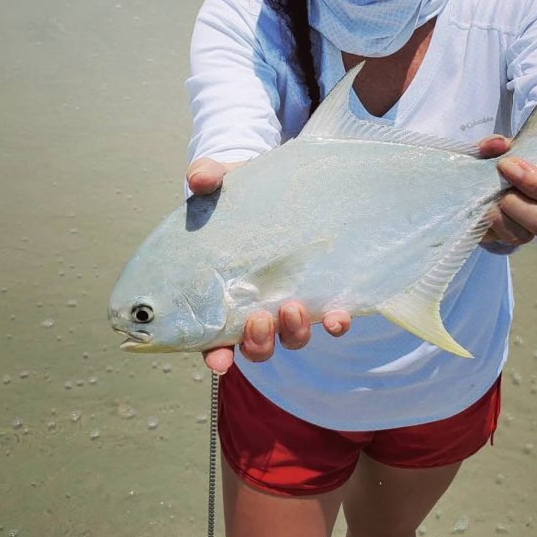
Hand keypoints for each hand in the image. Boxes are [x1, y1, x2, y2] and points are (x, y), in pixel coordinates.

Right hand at [186, 158, 351, 374]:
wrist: (277, 187)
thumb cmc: (238, 195)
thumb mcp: (222, 182)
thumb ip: (207, 179)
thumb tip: (199, 177)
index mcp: (221, 295)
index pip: (213, 338)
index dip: (215, 354)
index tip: (220, 359)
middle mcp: (255, 308)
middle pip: (255, 347)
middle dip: (258, 342)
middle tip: (260, 319)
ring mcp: (288, 304)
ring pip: (290, 338)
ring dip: (292, 333)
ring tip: (293, 308)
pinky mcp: (319, 293)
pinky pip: (328, 319)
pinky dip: (333, 323)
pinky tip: (337, 317)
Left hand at [477, 135, 536, 246]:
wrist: (483, 182)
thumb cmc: (504, 161)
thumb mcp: (501, 148)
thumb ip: (498, 144)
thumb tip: (498, 145)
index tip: (508, 165)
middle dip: (521, 205)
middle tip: (500, 188)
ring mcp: (535, 229)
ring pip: (526, 235)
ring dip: (504, 215)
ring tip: (490, 199)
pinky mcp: (514, 238)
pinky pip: (507, 239)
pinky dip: (492, 223)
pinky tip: (484, 208)